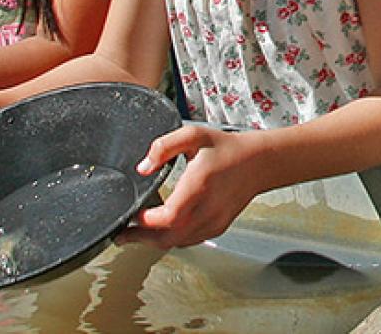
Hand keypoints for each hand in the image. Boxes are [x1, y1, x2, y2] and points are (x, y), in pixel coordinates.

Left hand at [117, 125, 268, 248]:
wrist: (258, 163)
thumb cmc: (226, 149)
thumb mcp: (193, 136)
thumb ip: (164, 147)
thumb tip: (143, 167)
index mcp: (199, 186)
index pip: (169, 217)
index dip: (146, 221)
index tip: (132, 215)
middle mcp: (207, 209)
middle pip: (169, 238)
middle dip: (142, 238)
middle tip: (122, 234)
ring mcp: (214, 221)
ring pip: (178, 243)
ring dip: (155, 241)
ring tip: (137, 232)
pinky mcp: (217, 227)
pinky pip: (189, 240)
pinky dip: (172, 238)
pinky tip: (161, 228)